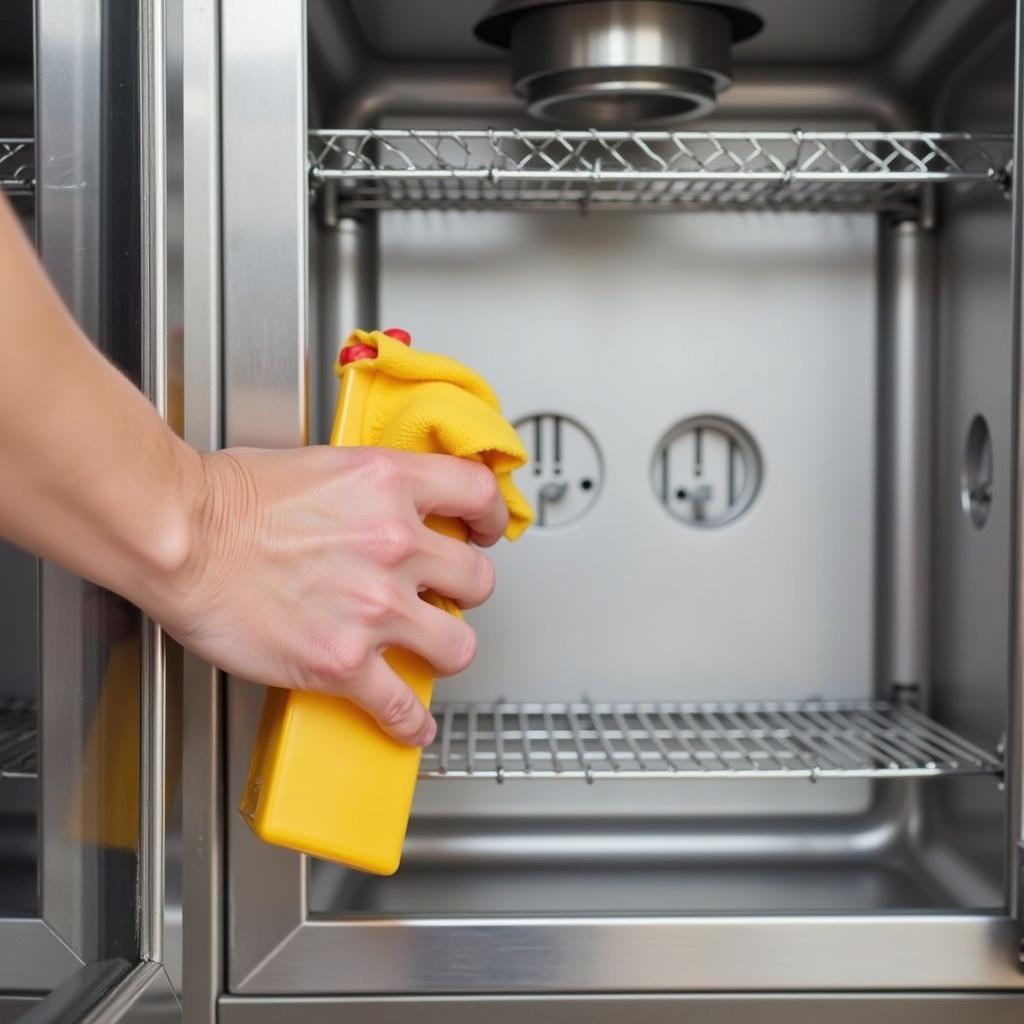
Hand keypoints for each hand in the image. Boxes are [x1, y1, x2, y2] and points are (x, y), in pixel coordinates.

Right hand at [154, 445, 506, 745]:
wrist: (181, 537)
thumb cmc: (226, 497)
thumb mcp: (317, 465)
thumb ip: (366, 487)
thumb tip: (381, 505)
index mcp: (389, 486)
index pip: (476, 494)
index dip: (492, 516)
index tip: (487, 529)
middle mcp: (394, 544)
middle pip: (476, 577)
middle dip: (465, 589)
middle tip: (448, 594)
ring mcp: (374, 607)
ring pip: (457, 644)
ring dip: (447, 650)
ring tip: (432, 650)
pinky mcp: (343, 661)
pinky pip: (400, 705)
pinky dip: (410, 722)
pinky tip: (412, 725)